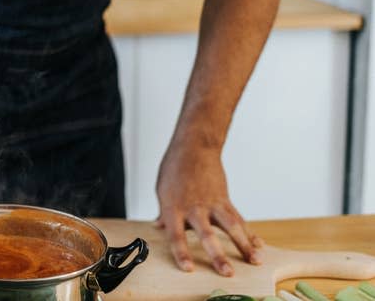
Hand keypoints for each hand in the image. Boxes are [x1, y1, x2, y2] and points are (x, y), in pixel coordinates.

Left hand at [155, 140, 262, 276]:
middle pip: (206, 233)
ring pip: (231, 225)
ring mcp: (212, 202)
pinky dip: (249, 232)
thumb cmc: (175, 167)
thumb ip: (164, 211)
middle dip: (218, 254)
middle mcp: (194, 207)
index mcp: (174, 207)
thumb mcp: (162, 188)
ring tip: (256, 261)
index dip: (182, 252)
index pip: (176, 234)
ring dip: (244, 244)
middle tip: (227, 272)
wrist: (194, 146)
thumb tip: (159, 226)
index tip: (189, 269)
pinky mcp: (225, 199)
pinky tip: (259, 246)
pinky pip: (238, 218)